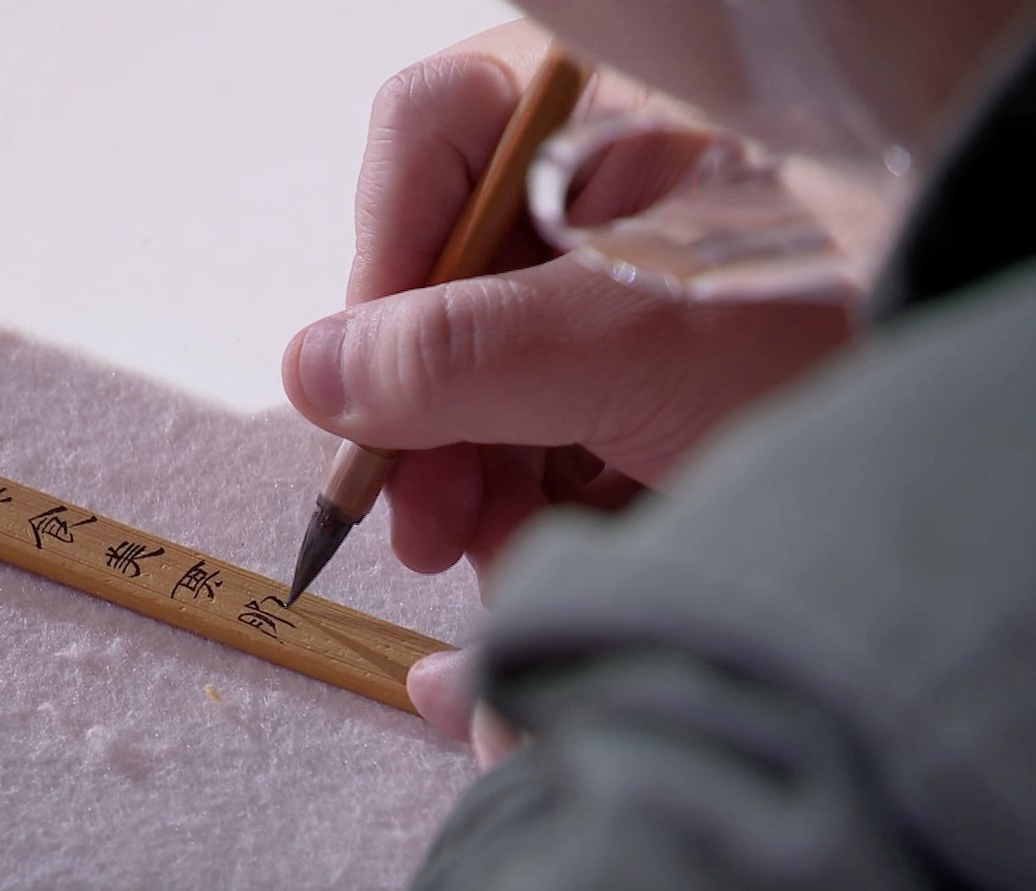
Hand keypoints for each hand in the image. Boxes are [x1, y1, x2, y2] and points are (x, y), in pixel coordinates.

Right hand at [282, 20, 861, 753]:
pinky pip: (550, 402)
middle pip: (450, 268)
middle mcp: (604, 172)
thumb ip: (458, 356)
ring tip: (481, 547)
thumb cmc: (842, 324)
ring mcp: (626, 263)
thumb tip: (310, 373)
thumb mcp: (631, 345)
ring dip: (471, 464)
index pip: (431, 138)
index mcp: (600, 107)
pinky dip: (533, 477)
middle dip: (425, 408)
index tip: (361, 395)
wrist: (988, 421)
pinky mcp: (649, 347)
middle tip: (418, 517)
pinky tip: (534, 538)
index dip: (379, 268)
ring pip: (492, 354)